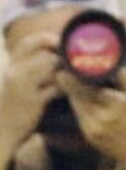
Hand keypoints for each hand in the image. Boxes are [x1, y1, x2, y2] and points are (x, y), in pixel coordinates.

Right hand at [0, 28, 60, 151]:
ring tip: (71, 80)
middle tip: (74, 67)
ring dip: (65, 74)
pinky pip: (56, 87)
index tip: (62, 45)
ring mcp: (23, 86)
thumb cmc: (15, 104)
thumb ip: (33, 67)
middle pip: (46, 56)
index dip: (47, 39)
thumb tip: (59, 56)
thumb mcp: (18, 82)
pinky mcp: (33, 101)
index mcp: (12, 66)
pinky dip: (65, 88)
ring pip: (51, 68)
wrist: (2, 129)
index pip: (28, 43)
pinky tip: (66, 93)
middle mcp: (15, 72)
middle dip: (63, 61)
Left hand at [58, 70, 125, 169]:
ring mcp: (92, 128)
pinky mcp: (88, 135)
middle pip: (77, 94)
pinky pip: (80, 114)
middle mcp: (101, 118)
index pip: (88, 86)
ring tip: (71, 81)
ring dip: (73, 92)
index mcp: (116, 105)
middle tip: (64, 71)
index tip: (67, 67)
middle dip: (70, 82)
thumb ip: (125, 79)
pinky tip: (83, 98)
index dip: (75, 76)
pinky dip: (79, 104)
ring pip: (76, 104)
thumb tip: (111, 64)